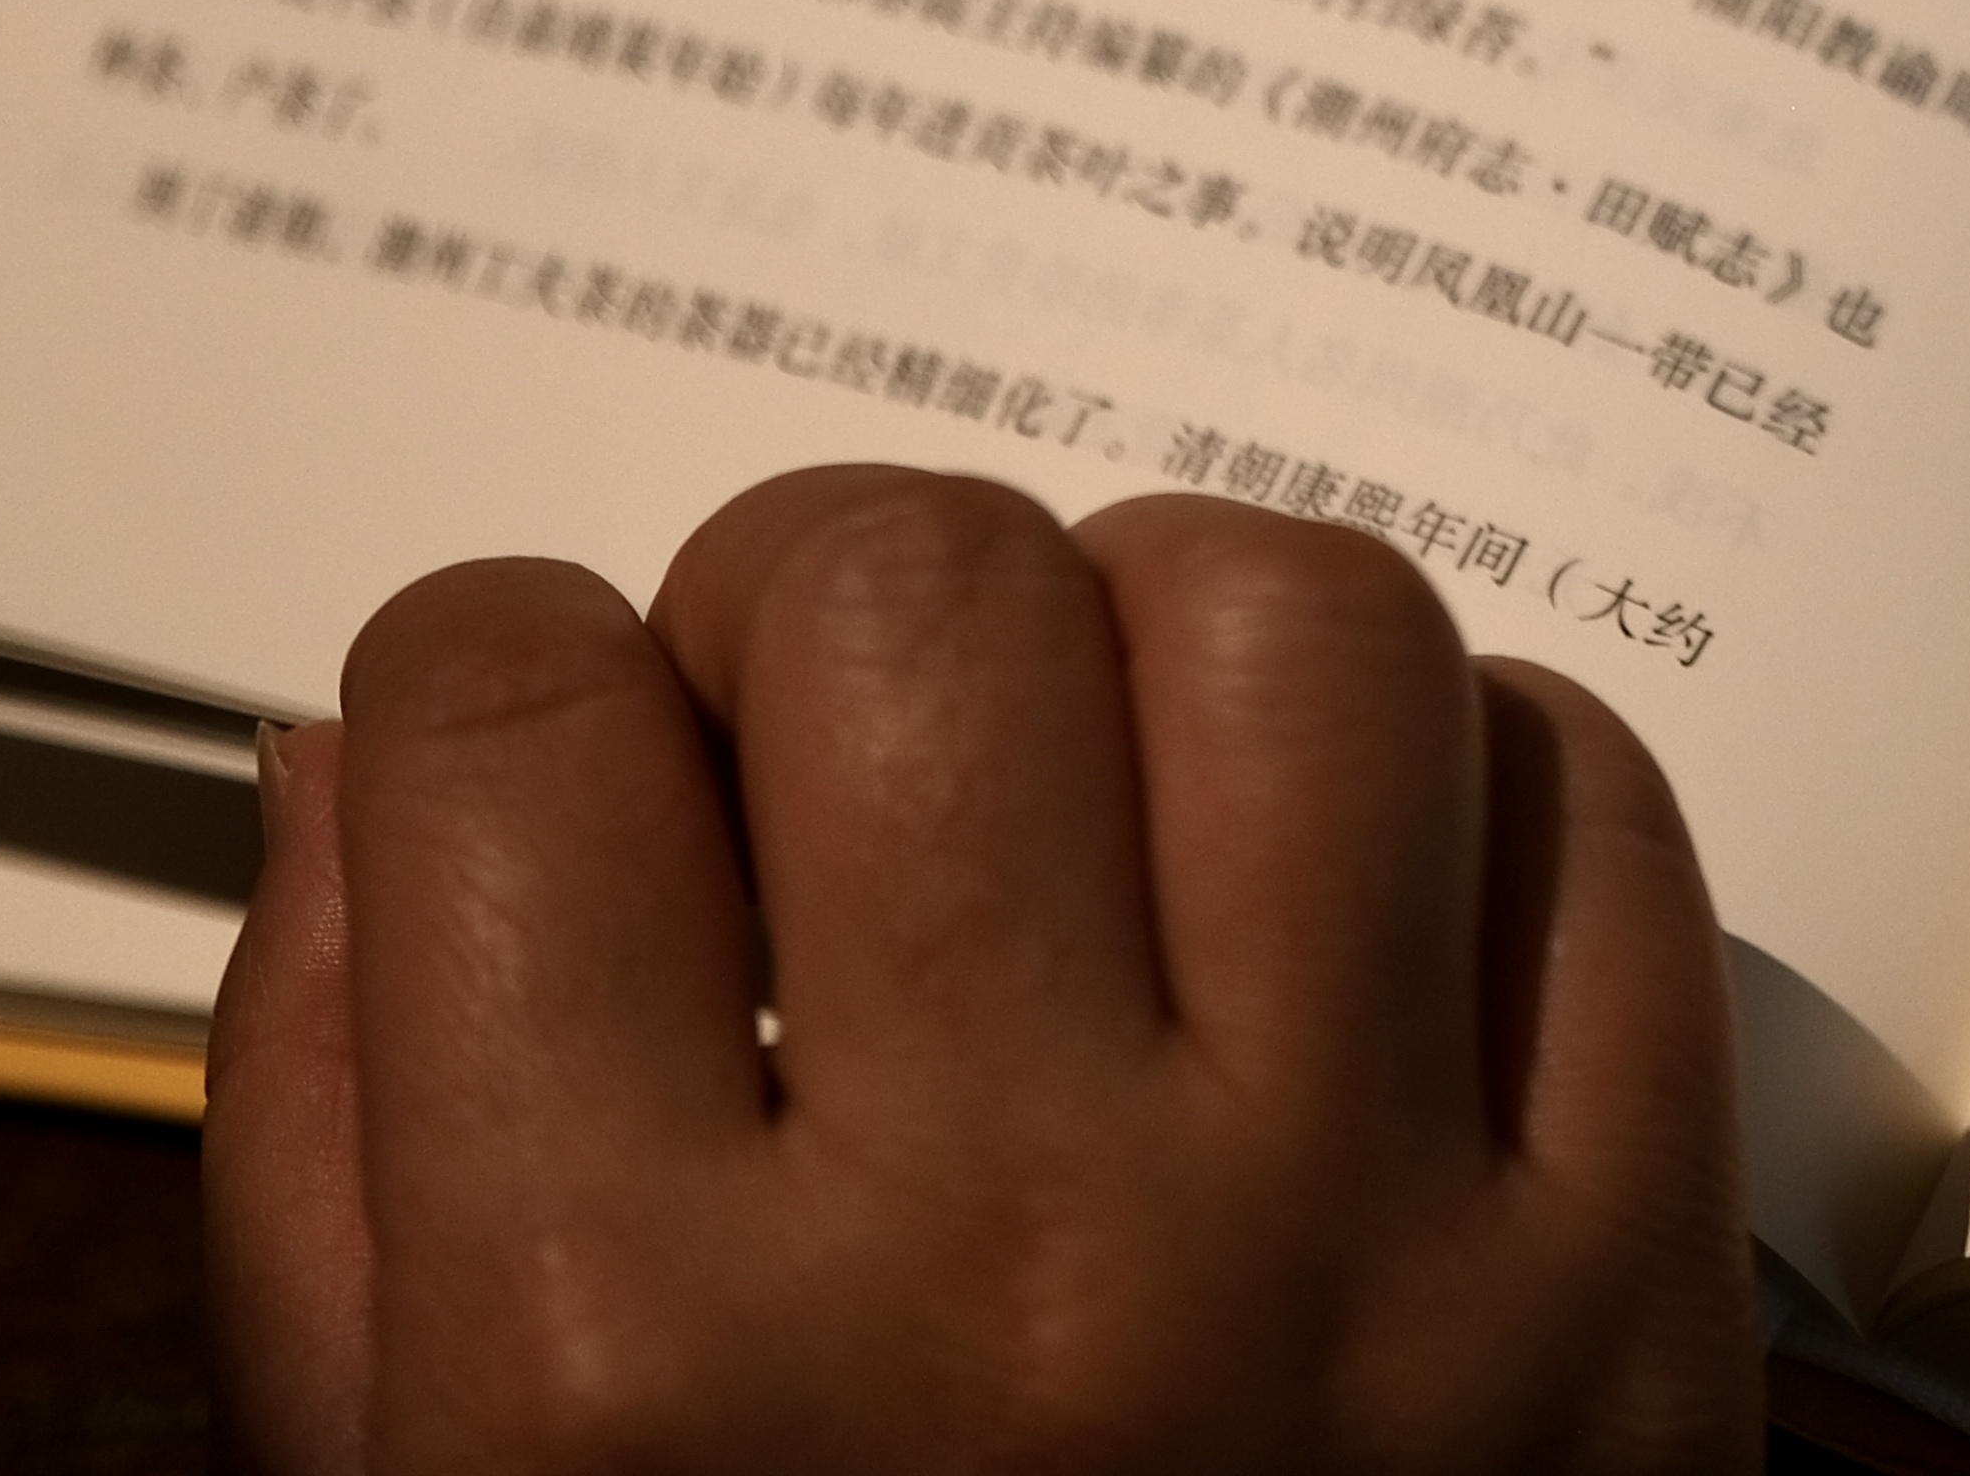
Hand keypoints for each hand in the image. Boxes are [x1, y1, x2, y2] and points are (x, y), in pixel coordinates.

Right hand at [208, 469, 1759, 1474]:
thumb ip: (342, 1144)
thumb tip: (364, 754)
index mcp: (624, 1372)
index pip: (497, 717)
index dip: (491, 685)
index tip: (540, 753)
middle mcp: (1003, 1277)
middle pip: (904, 597)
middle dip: (808, 609)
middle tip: (810, 744)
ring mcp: (1361, 1268)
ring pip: (1289, 627)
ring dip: (1158, 631)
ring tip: (1096, 769)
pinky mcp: (1628, 1294)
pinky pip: (1586, 822)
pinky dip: (1463, 784)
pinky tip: (1341, 892)